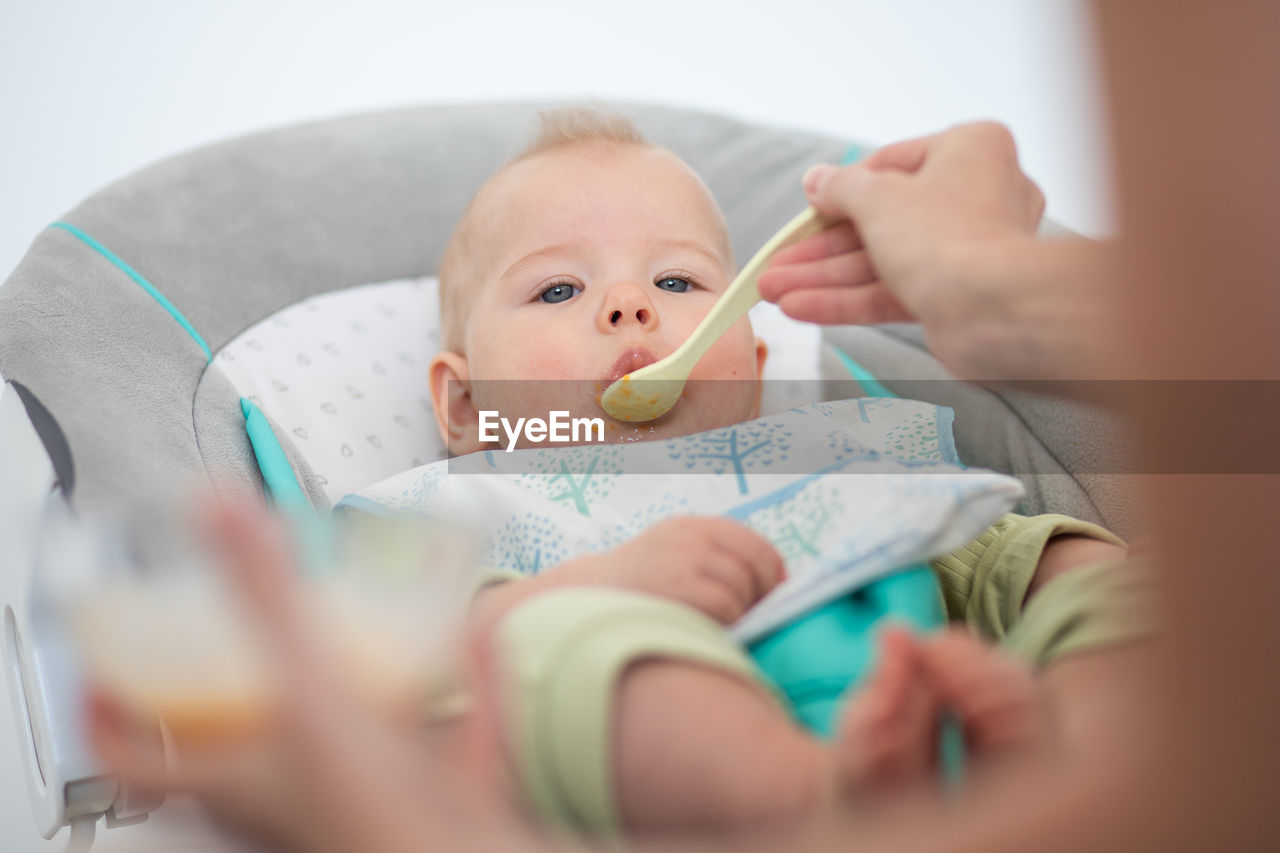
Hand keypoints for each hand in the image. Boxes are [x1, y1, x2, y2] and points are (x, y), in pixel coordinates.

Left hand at [88, 502, 536, 852]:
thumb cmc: (378, 818)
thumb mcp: (307, 686)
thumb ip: (264, 596)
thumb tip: (216, 510)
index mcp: (240, 779)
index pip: (135, 757)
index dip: (107, 712)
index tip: (103, 664)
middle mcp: (291, 793)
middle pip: (232, 742)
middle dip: (228, 681)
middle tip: (229, 627)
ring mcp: (364, 793)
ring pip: (334, 735)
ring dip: (336, 681)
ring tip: (342, 626)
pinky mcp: (432, 790)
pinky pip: (436, 727)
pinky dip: (452, 678)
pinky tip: (469, 633)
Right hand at [584, 516, 786, 623]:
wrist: (587, 597)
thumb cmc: (638, 587)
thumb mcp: (672, 553)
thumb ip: (712, 556)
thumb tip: (769, 583)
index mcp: (694, 526)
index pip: (753, 543)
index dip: (772, 571)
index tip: (774, 593)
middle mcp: (692, 536)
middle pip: (754, 564)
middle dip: (762, 592)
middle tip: (755, 613)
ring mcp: (686, 559)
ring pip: (742, 586)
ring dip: (741, 610)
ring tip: (723, 622)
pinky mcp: (681, 586)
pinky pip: (728, 604)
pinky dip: (729, 620)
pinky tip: (711, 627)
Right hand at [758, 123, 1046, 371]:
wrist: (996, 312)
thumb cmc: (946, 235)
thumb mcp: (876, 196)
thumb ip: (840, 187)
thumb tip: (816, 180)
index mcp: (969, 150)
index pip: (890, 163)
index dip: (841, 188)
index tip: (807, 207)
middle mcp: (974, 195)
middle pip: (879, 219)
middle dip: (819, 249)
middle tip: (777, 265)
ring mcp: (965, 250)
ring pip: (880, 260)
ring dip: (823, 278)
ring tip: (773, 292)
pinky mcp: (954, 295)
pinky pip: (893, 291)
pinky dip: (848, 300)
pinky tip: (801, 308)